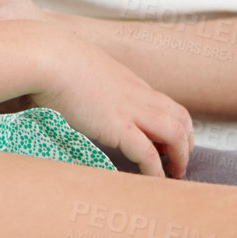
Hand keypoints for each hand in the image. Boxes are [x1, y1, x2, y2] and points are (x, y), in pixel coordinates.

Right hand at [29, 36, 193, 178]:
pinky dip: (155, 170)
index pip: (166, 104)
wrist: (50, 57)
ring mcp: (130, 110)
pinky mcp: (117, 126)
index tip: (168, 144)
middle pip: (181, 118)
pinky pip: (147, 153)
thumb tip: (81, 92)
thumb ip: (92, 82)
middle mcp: (138, 95)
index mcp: (130, 82)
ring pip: (175, 133)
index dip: (174, 125)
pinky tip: (153, 180)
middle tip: (179, 162)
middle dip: (187, 143)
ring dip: (180, 156)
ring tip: (174, 173)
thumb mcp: (84, 68)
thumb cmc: (57, 61)